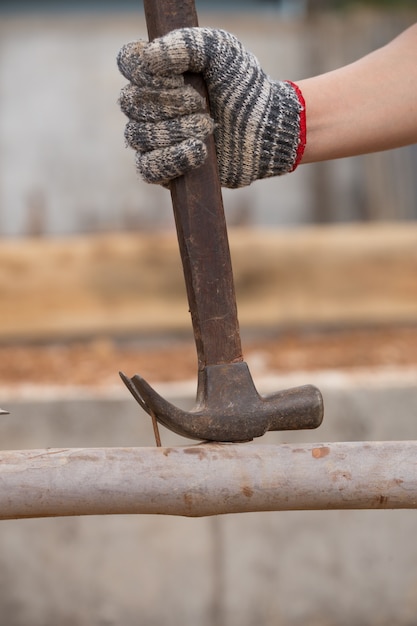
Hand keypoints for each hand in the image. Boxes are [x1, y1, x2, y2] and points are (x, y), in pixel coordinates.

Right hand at [118, 28, 304, 187]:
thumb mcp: (222, 51)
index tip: (176, 76)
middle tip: (202, 104)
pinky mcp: (167, 171)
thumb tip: (149, 58)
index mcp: (159, 72)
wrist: (265, 129)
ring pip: (138, 136)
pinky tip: (198, 152)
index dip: (144, 71)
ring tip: (207, 127)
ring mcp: (156, 139)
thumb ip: (187, 44)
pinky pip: (148, 168)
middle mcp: (150, 105)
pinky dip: (171, 159)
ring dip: (174, 131)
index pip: (128, 63)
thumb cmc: (243, 87)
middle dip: (168, 104)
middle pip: (131, 103)